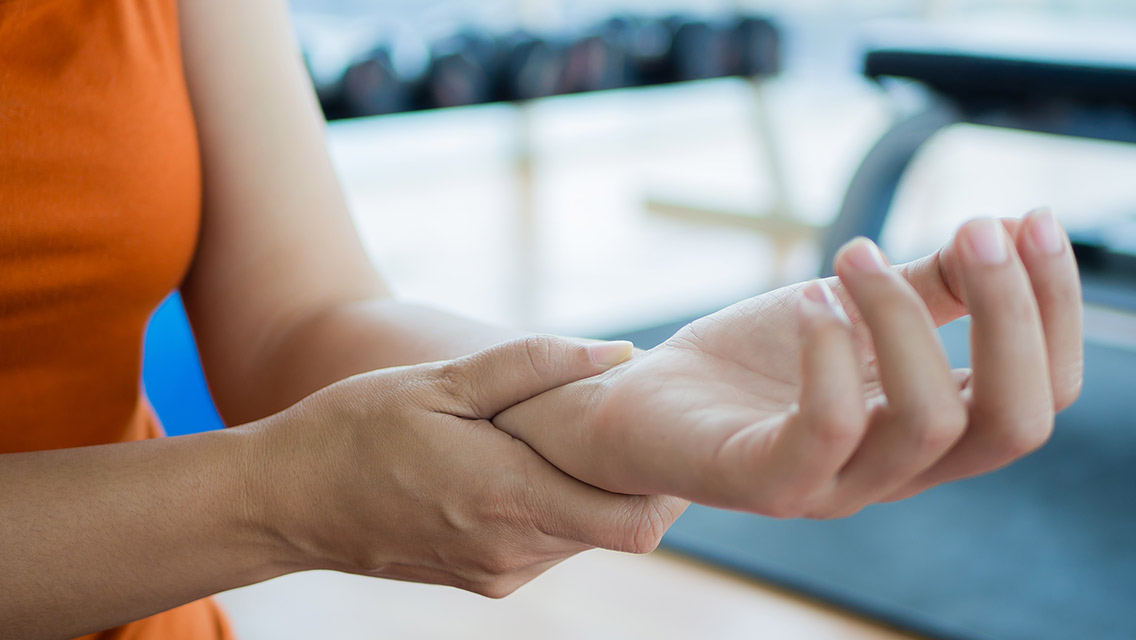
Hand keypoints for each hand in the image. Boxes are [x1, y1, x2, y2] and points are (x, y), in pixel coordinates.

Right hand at [244, 336, 686, 596]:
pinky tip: (522, 463)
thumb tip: (619, 352)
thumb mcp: (439, 382)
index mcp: (508, 497)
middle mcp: (511, 550)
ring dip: (589, 489)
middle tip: (617, 417)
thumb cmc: (353, 429)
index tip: (667, 435)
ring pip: (583, 535)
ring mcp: (496, 572)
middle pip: (616, 527)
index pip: (635, 522)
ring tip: (564, 434)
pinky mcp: (481, 579)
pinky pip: (546, 544)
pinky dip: (553, 505)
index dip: (670, 486)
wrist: (282, 502)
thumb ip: (533, 366)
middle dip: (631, 478)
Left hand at [495, 210, 1081, 517]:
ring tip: (851, 255)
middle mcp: (896, 470)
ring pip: (929, 422)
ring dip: (903, 315)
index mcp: (930, 431)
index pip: (1040, 396)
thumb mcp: (852, 308)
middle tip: (972, 229)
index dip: (1052, 309)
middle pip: (1013, 423)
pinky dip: (831, 350)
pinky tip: (810, 298)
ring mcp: (832, 486)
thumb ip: (928, 283)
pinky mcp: (763, 482)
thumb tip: (1005, 228)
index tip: (1033, 218)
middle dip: (1012, 315)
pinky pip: (827, 429)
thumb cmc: (753, 360)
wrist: (645, 401)